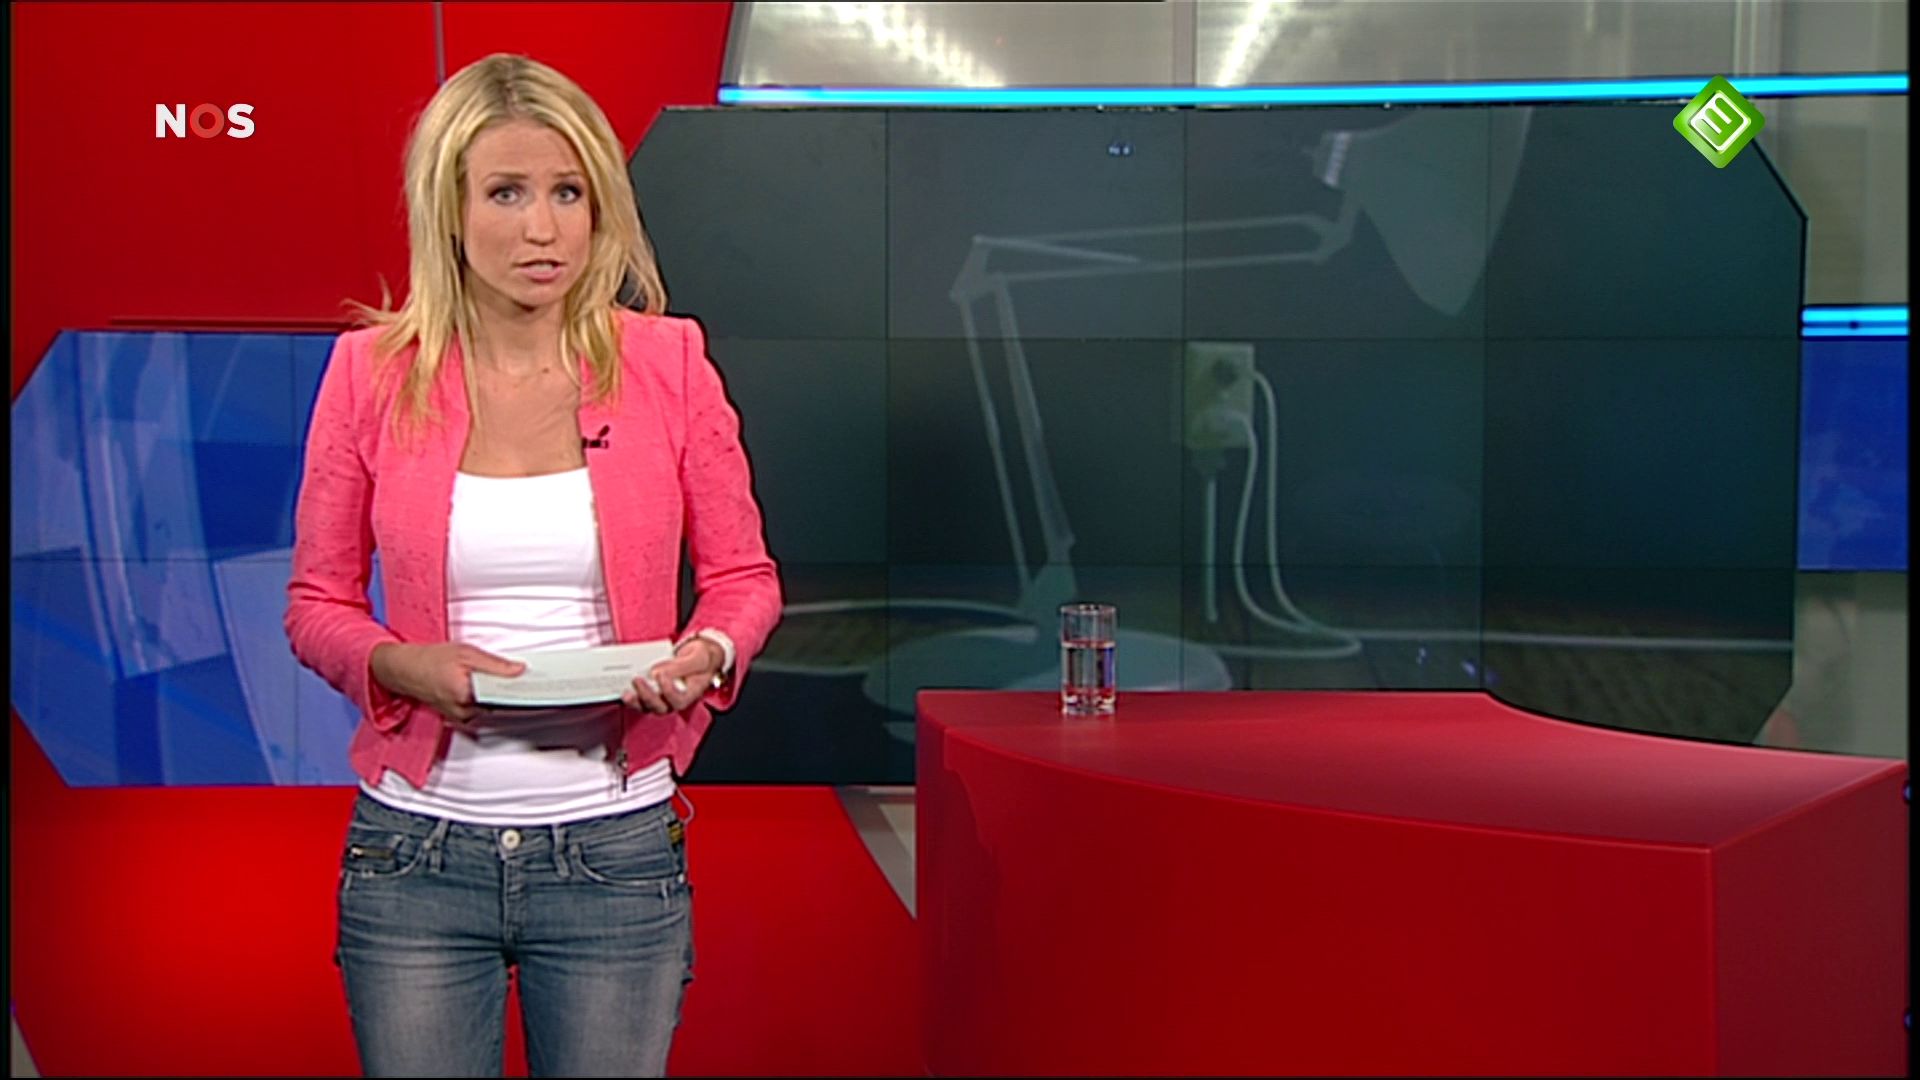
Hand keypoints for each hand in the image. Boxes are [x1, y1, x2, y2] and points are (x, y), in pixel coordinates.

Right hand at [370, 642, 525, 727]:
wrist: (405, 670)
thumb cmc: (431, 659)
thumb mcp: (466, 653)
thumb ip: (494, 664)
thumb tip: (519, 670)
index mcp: (465, 694)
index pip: (503, 696)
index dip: (522, 690)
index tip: (538, 686)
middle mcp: (464, 711)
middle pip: (500, 703)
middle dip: (515, 692)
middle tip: (534, 682)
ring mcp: (463, 716)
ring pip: (493, 707)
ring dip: (504, 696)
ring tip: (519, 684)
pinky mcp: (462, 717)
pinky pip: (484, 709)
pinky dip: (492, 699)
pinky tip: (500, 689)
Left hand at [623, 637, 724, 714]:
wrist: (700, 656)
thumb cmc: (701, 658)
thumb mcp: (698, 658)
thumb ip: (680, 666)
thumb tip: (657, 672)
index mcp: (690, 694)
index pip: (679, 700)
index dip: (668, 691)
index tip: (661, 675)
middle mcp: (675, 700)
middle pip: (660, 707)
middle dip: (647, 696)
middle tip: (637, 680)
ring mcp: (663, 698)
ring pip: (648, 707)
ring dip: (636, 702)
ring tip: (626, 693)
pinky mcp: (653, 692)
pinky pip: (641, 700)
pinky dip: (632, 697)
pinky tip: (624, 689)